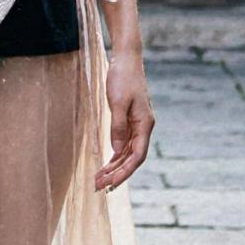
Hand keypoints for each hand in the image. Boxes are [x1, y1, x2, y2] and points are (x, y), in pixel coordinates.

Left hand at [97, 50, 153, 190]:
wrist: (126, 59)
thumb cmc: (122, 77)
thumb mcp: (117, 102)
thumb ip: (118, 127)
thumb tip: (117, 151)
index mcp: (145, 124)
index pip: (138, 156)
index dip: (125, 171)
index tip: (111, 182)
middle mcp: (144, 127)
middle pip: (132, 157)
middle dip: (117, 173)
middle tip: (99, 186)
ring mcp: (138, 124)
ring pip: (128, 152)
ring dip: (114, 166)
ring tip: (99, 179)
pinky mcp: (130, 119)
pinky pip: (124, 143)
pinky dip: (115, 155)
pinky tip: (107, 163)